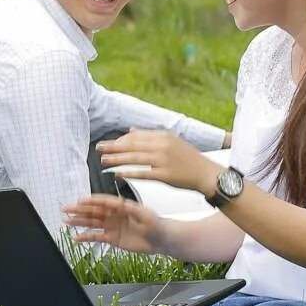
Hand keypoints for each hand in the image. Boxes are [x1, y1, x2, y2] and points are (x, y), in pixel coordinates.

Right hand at [63, 195, 168, 254]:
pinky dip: (86, 237)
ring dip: (79, 221)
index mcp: (121, 206)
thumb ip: (133, 209)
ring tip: (66, 220)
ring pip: (92, 223)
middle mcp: (114, 215)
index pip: (103, 202)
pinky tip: (76, 237)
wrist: (161, 240)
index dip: (91, 201)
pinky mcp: (112, 238)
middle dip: (79, 210)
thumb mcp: (146, 215)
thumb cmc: (157, 225)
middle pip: (93, 211)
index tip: (80, 200)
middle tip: (66, 208)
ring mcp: (112, 226)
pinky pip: (96, 237)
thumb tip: (121, 204)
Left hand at [97, 129, 221, 195]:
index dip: (120, 140)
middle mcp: (162, 146)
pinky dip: (129, 173)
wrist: (207, 174)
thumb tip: (131, 130)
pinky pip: (142, 173)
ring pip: (134, 158)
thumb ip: (149, 136)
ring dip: (117, 159)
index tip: (108, 143)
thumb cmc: (188, 159)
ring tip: (104, 161)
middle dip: (113, 147)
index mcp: (163, 136)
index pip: (136, 136)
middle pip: (132, 145)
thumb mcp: (171, 142)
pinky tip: (117, 174)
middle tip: (99, 148)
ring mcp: (164, 160)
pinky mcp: (165, 175)